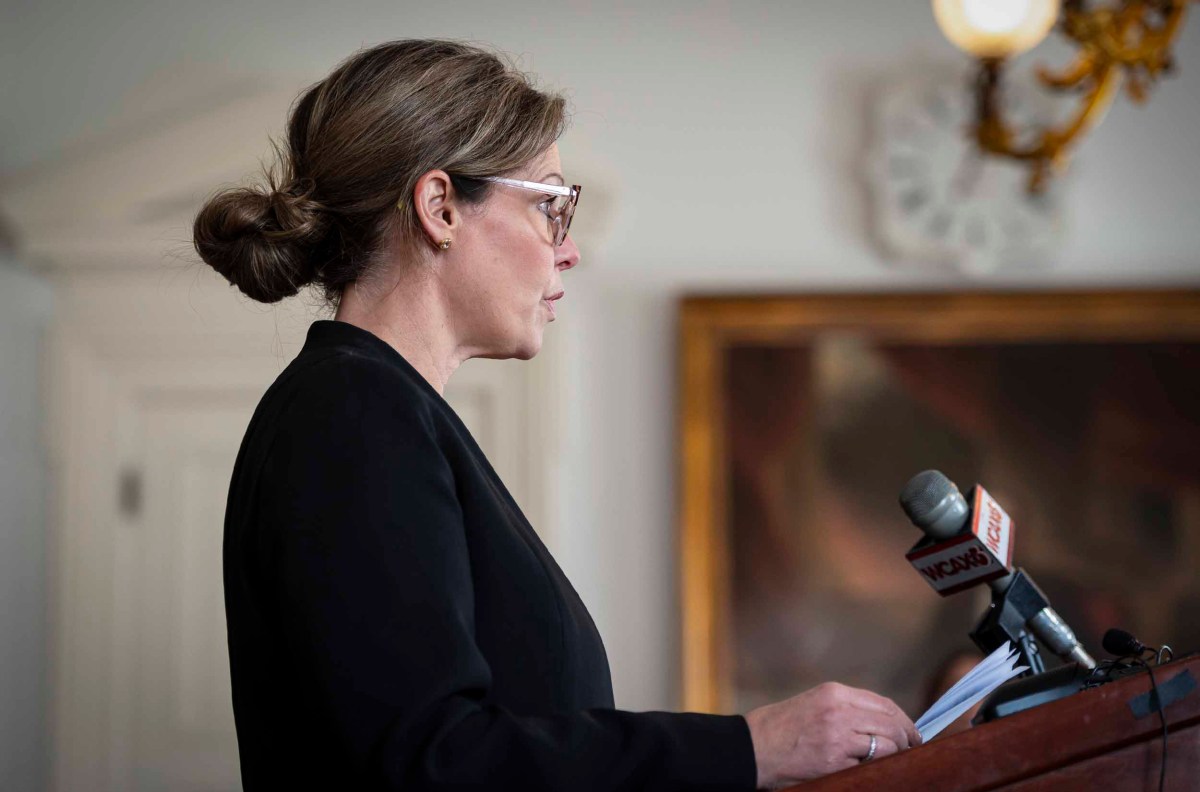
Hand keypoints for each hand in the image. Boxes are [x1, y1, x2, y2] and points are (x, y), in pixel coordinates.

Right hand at [744, 682, 921, 789]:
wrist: (753, 747)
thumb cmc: (780, 727)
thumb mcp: (813, 703)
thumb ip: (845, 707)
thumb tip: (881, 721)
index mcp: (834, 692)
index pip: (883, 703)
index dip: (903, 719)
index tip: (912, 731)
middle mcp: (838, 710)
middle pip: (890, 722)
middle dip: (906, 737)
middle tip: (912, 748)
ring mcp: (837, 736)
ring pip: (885, 743)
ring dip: (895, 753)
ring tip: (896, 759)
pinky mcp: (834, 761)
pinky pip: (869, 763)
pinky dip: (876, 766)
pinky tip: (875, 767)